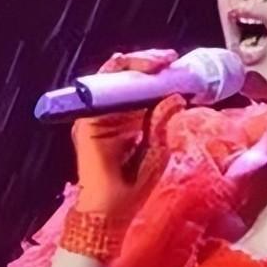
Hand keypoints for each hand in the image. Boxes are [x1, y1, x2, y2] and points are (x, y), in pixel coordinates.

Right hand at [71, 48, 178, 217]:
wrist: (112, 208)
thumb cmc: (135, 185)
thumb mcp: (158, 150)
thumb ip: (162, 123)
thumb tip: (176, 97)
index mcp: (133, 119)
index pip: (145, 87)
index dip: (160, 75)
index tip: (179, 67)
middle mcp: (115, 112)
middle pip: (129, 78)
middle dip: (149, 63)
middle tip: (168, 59)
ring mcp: (99, 114)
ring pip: (114, 77)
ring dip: (136, 65)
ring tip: (157, 62)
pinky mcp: (87, 119)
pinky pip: (98, 89)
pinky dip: (115, 76)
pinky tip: (131, 68)